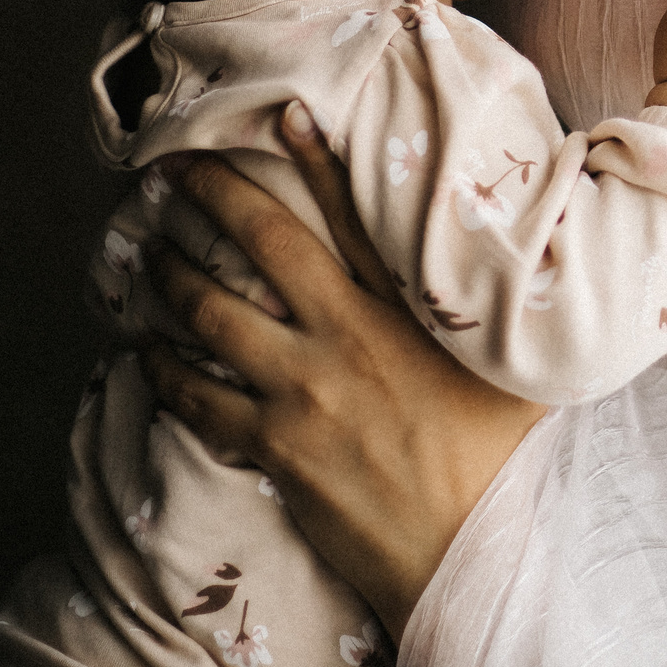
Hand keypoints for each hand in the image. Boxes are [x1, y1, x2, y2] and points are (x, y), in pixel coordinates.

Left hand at [142, 102, 550, 636]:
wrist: (469, 551)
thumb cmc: (502, 461)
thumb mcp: (518, 369)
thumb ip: (499, 316)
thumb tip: (523, 273)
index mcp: (408, 310)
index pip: (355, 216)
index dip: (315, 160)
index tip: (279, 115)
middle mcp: (347, 336)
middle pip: (264, 245)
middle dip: (210, 197)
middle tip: (170, 169)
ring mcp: (304, 390)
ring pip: (214, 314)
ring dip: (171, 278)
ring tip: (146, 256)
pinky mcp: (275, 445)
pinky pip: (199, 397)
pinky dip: (165, 370)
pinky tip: (143, 353)